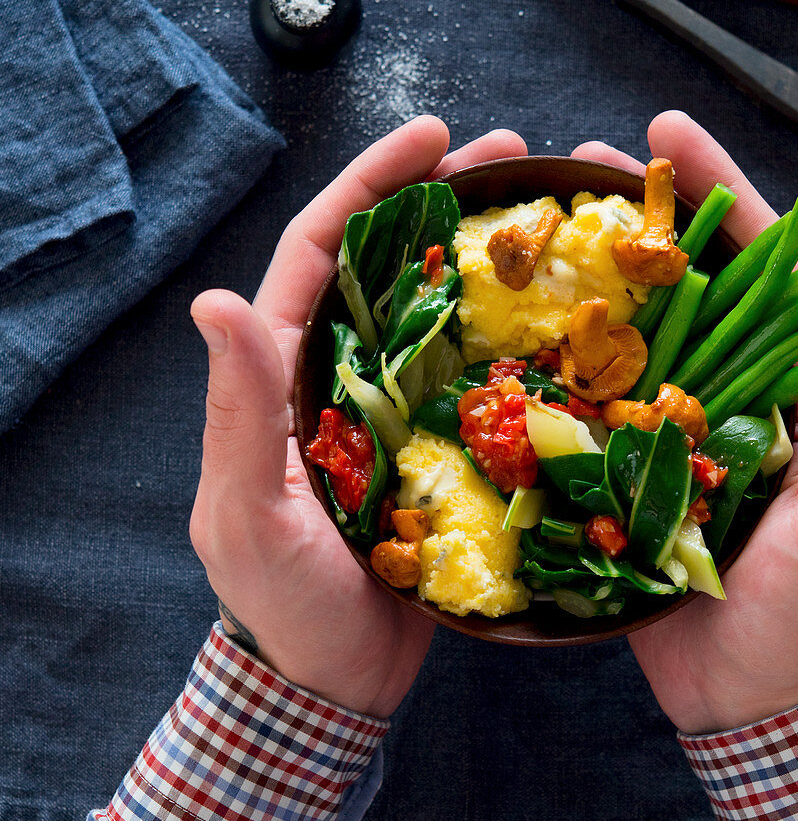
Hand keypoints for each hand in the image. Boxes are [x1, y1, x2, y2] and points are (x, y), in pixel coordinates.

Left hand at [189, 117, 527, 717]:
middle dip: (443, 200)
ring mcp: (391, 411)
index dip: (371, 183)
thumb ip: (239, 412)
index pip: (320, 249)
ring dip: (484, 260)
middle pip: (388, 264)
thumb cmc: (281, 605)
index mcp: (284, 372)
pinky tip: (559, 322)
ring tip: (547, 217)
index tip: (435, 138)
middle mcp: (338, 376)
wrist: (331, 682)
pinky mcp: (435, 450)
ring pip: (439, 313)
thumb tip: (214, 301)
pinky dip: (510, 340)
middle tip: (515, 158)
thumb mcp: (249, 511)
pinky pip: (474, 380)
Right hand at [574, 111, 797, 734]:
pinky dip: (561, 362)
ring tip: (536, 223)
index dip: (719, 196)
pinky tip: (517, 327)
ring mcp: (675, 430)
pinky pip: (595, 404)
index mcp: (794, 391)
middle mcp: (731, 396)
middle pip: (687, 287)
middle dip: (639, 217)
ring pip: (634, 336)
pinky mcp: (628, 470)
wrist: (743, 699)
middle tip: (581, 159)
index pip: (763, 271)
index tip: (669, 133)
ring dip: (592, 277)